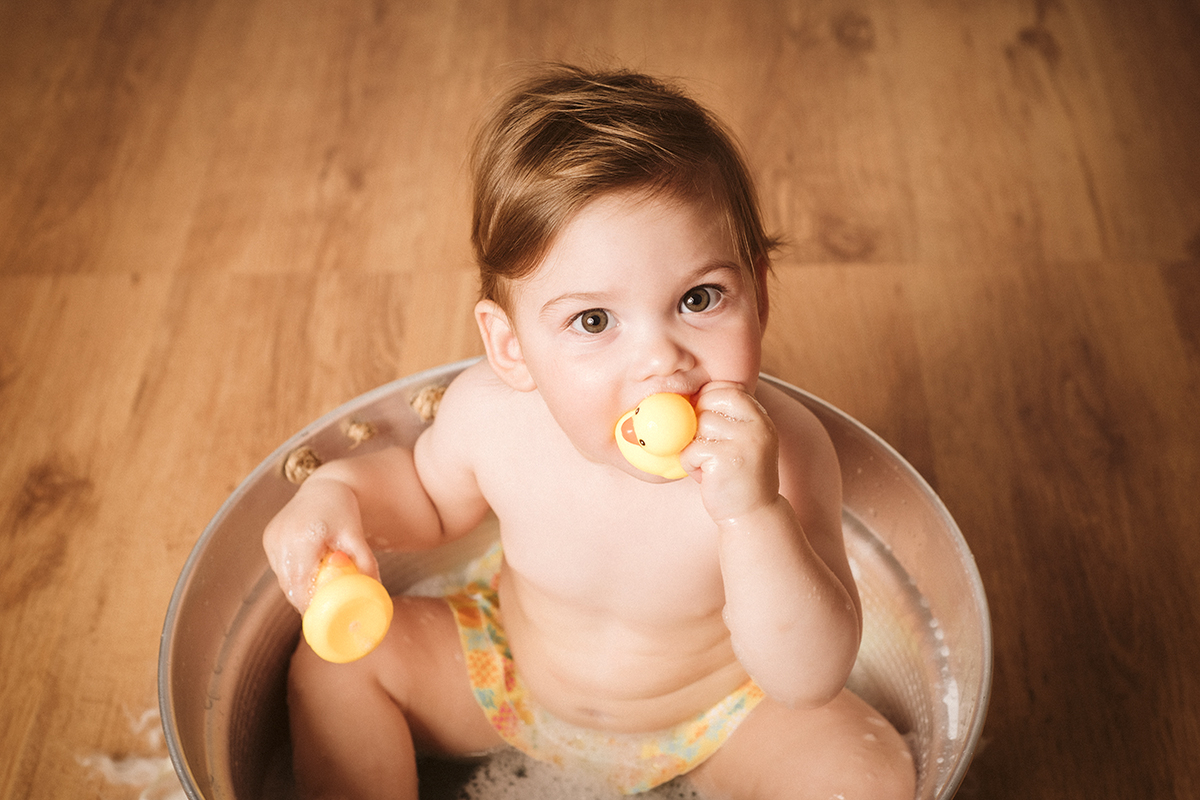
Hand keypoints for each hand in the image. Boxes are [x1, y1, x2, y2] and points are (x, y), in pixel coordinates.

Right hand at [262, 474, 379, 612]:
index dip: (308, 602)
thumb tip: (375, 591)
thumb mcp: (356, 536)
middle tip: (322, 609)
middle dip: (304, 599)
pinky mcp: (268, 538)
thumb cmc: (343, 511)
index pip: (300, 582)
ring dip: (297, 588)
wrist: (324, 487)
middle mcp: (283, 537)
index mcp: (305, 536)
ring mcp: (272, 538)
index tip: (322, 614)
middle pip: (289, 584)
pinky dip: (292, 575)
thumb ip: (365, 562)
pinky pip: (279, 567)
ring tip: (316, 590)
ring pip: (282, 577)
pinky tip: (306, 573)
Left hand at [681, 382, 780, 523]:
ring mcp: (744, 441)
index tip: (704, 419)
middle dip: (697, 420)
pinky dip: (690, 464)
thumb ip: (727, 418)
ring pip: (697, 425)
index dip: (708, 399)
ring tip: (707, 464)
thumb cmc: (739, 477)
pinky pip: (691, 449)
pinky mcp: (726, 459)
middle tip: (705, 444)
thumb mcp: (743, 440)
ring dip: (693, 446)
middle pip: (708, 401)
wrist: (754, 515)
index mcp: (760, 417)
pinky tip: (705, 476)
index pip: (727, 388)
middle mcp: (757, 425)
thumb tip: (690, 396)